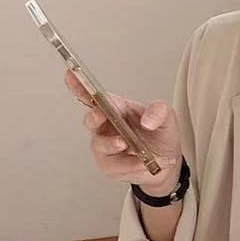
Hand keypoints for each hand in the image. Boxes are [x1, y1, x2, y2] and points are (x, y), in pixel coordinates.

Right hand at [66, 70, 182, 189]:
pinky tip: (140, 162)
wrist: (167, 163)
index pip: (95, 95)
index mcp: (117, 108)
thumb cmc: (161, 136)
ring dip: (111, 144)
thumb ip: (159, 112)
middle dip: (94, 116)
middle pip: (91, 119)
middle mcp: (108, 126)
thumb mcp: (167, 118)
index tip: (71, 75)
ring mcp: (106, 146)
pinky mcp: (109, 165)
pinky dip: (128, 164)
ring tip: (125, 143)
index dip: (80, 85)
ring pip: (100, 144)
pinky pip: (113, 165)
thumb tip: (147, 120)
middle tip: (101, 115)